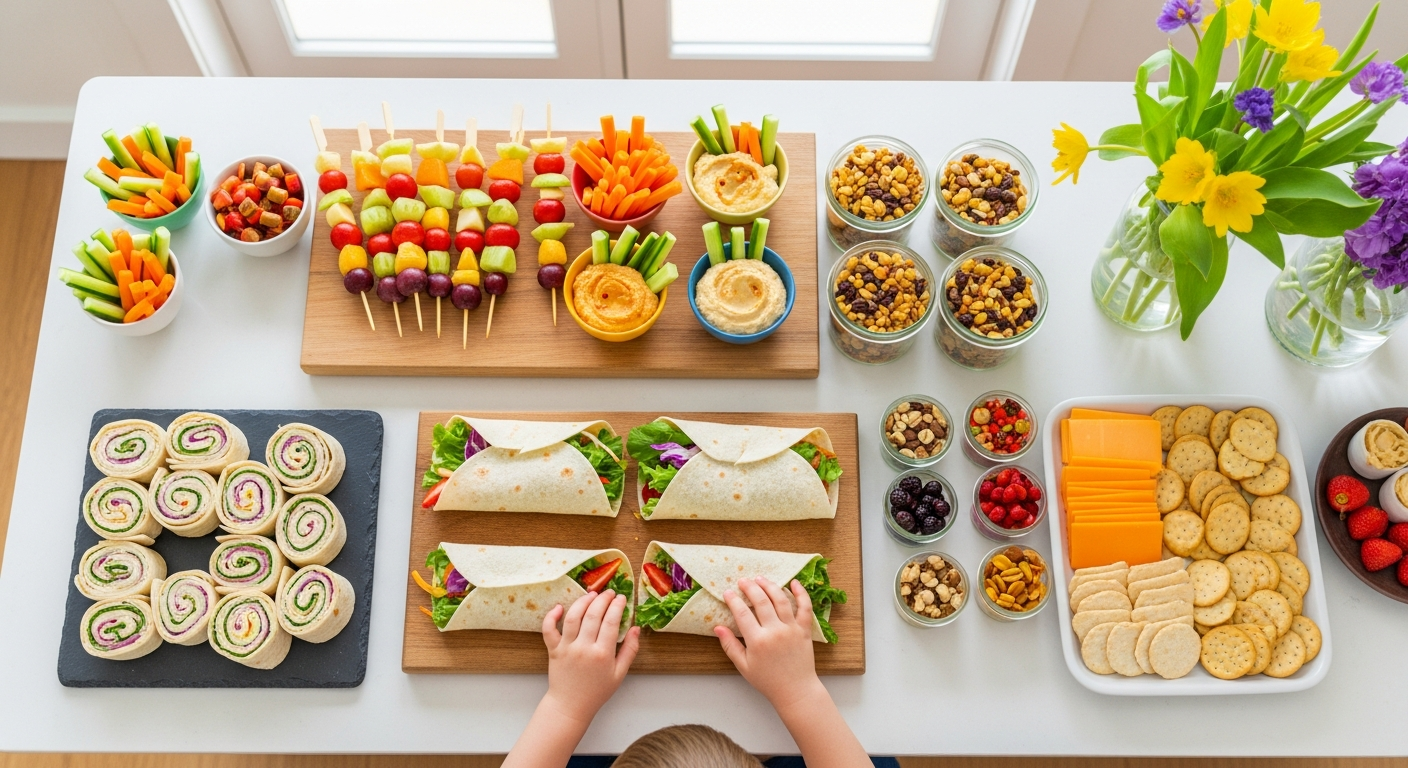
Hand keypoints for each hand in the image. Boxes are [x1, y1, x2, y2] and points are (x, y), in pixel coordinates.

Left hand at [539, 590, 639, 726]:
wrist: (570, 706)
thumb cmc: (596, 691)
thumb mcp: (619, 674)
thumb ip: (630, 650)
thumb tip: (635, 628)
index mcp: (603, 654)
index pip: (611, 622)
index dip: (617, 606)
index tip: (621, 598)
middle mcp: (584, 648)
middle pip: (593, 615)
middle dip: (603, 599)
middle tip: (609, 592)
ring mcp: (567, 648)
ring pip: (573, 617)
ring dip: (582, 601)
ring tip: (591, 594)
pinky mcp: (553, 650)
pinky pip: (549, 630)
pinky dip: (551, 616)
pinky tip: (559, 607)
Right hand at [715, 577, 823, 710]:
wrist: (795, 690)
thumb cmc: (768, 680)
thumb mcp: (743, 666)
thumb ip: (730, 645)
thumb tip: (717, 627)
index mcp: (757, 641)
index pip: (742, 613)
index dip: (733, 600)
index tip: (727, 592)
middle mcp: (775, 631)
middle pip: (761, 601)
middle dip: (750, 587)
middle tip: (743, 581)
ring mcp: (791, 629)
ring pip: (780, 599)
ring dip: (769, 586)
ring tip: (760, 579)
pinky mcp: (805, 630)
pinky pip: (805, 608)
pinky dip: (801, 593)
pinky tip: (794, 583)